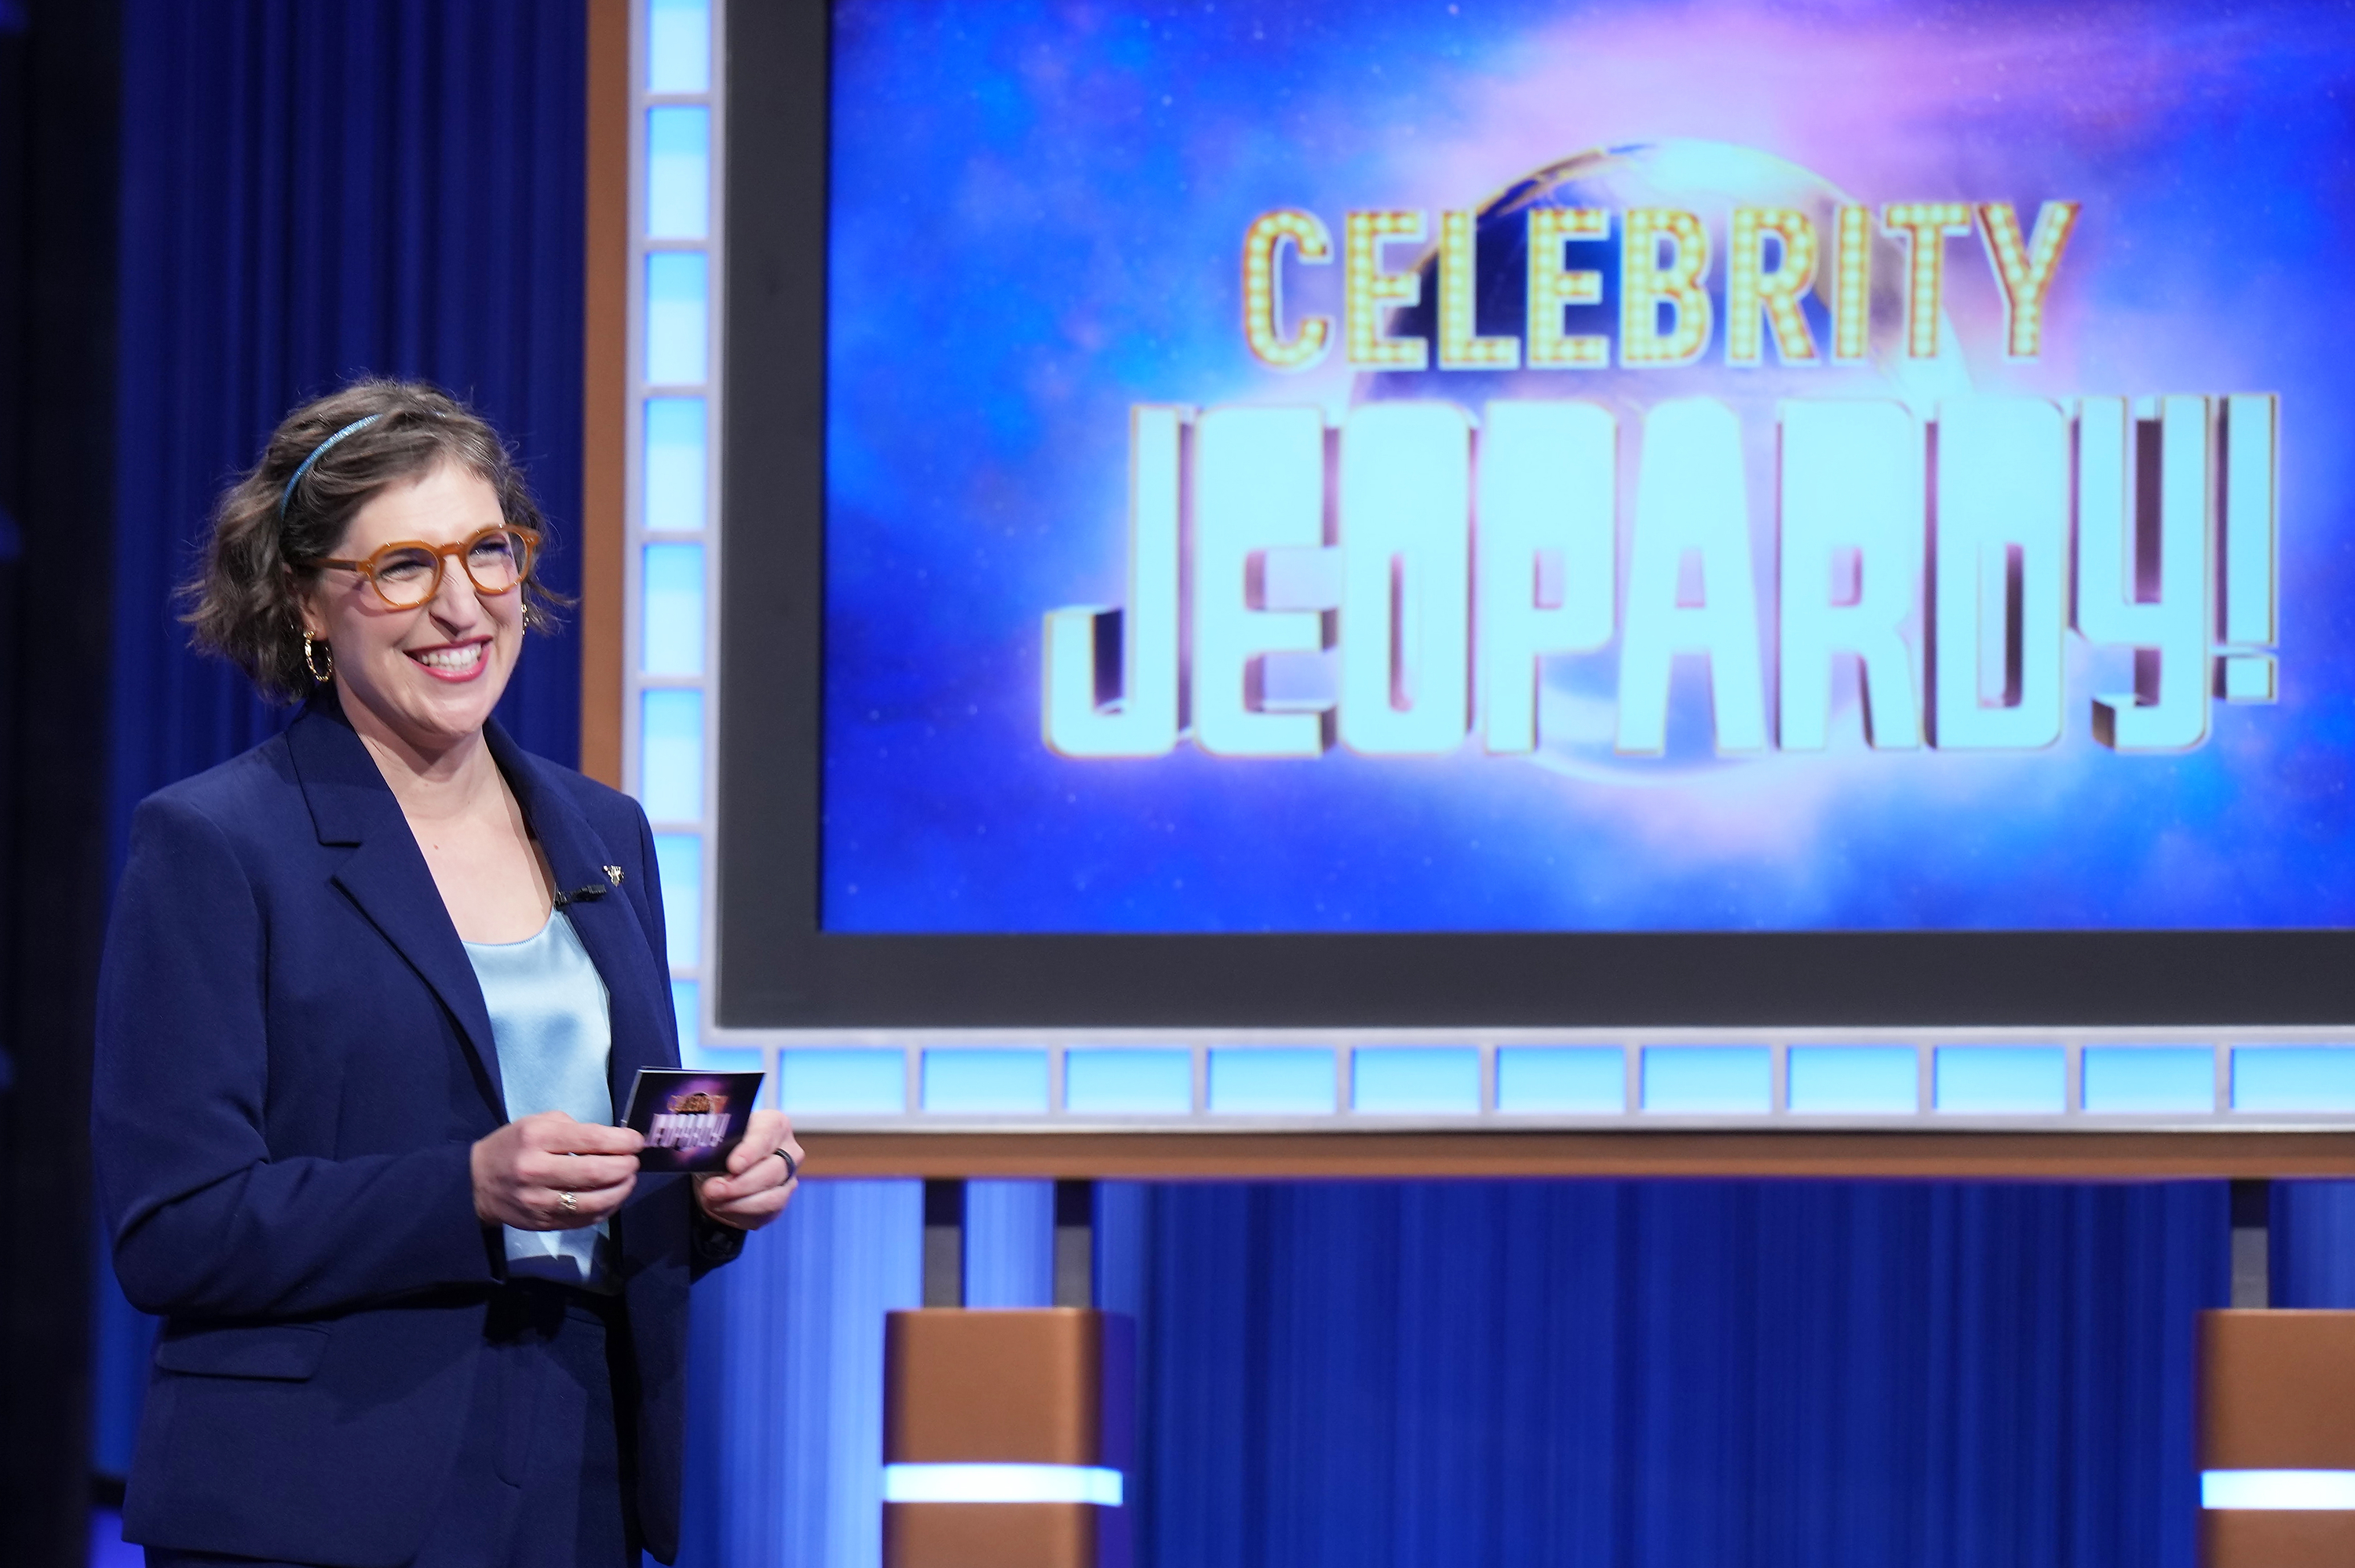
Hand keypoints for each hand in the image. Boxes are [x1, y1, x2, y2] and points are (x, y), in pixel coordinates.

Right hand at [471, 1110, 643, 1230]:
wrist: (475, 1183)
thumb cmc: (512, 1145)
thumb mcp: (536, 1123)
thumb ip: (573, 1129)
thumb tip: (613, 1140)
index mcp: (536, 1139)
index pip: (590, 1140)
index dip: (622, 1141)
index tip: (637, 1141)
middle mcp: (536, 1171)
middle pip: (595, 1172)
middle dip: (625, 1166)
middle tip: (635, 1161)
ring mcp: (539, 1201)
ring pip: (593, 1201)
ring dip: (621, 1190)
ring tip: (629, 1180)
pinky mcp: (543, 1223)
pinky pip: (584, 1220)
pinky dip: (606, 1210)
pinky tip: (613, 1198)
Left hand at [693, 1110, 801, 1231]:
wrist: (723, 1169)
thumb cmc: (721, 1149)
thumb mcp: (715, 1142)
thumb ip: (714, 1149)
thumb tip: (706, 1164)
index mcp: (774, 1124)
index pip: (766, 1137)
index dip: (750, 1152)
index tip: (733, 1165)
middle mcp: (789, 1149)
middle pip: (773, 1170)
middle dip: (740, 1185)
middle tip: (712, 1190)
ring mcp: (790, 1176)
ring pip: (773, 1197)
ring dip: (738, 1203)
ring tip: (713, 1200)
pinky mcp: (783, 1199)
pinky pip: (767, 1213)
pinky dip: (741, 1213)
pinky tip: (723, 1207)